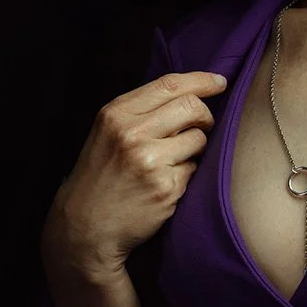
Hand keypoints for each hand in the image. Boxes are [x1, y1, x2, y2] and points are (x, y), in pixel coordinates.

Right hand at [41, 69, 227, 281]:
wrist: (86, 225)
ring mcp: (150, 161)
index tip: (220, 82)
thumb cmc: (102, 175)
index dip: (201, 81)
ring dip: (194, 148)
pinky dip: (187, 174)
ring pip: (199, 139)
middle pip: (192, 107)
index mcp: (116, 114)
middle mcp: (132, 133)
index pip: (170, 84)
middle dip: (205, 116)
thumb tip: (193, 93)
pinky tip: (165, 183)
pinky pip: (195, 169)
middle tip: (202, 126)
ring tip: (171, 161)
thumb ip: (142, 111)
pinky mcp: (166, 188)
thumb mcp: (108, 132)